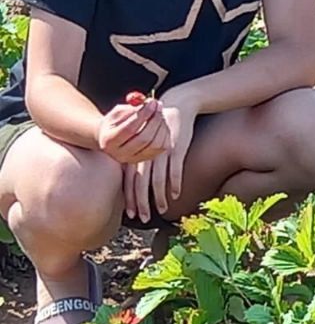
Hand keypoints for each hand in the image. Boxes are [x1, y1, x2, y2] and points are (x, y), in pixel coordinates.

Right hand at [97, 98, 169, 163]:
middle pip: (144, 139)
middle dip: (154, 120)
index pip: (129, 129)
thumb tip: (149, 103)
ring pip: (156, 144)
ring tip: (159, 112)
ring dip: (161, 125)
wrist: (111, 138)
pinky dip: (165, 132)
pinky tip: (160, 123)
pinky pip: (162, 146)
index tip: (151, 102)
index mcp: (109, 141)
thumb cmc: (115, 122)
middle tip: (158, 105)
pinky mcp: (147, 158)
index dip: (143, 115)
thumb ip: (132, 108)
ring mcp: (135, 159)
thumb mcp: (118, 112)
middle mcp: (120, 154)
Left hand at [122, 98, 195, 222]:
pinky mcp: (176, 148)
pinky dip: (174, 184)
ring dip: (159, 198)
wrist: (176, 105)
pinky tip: (175, 195)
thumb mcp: (144, 140)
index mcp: (135, 152)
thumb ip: (138, 158)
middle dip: (141, 203)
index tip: (131, 214)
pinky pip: (175, 171)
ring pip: (157, 181)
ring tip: (161, 210)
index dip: (130, 198)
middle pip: (140, 184)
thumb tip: (135, 180)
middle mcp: (145, 153)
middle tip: (143, 219)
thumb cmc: (159, 125)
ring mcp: (160, 151)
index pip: (129, 181)